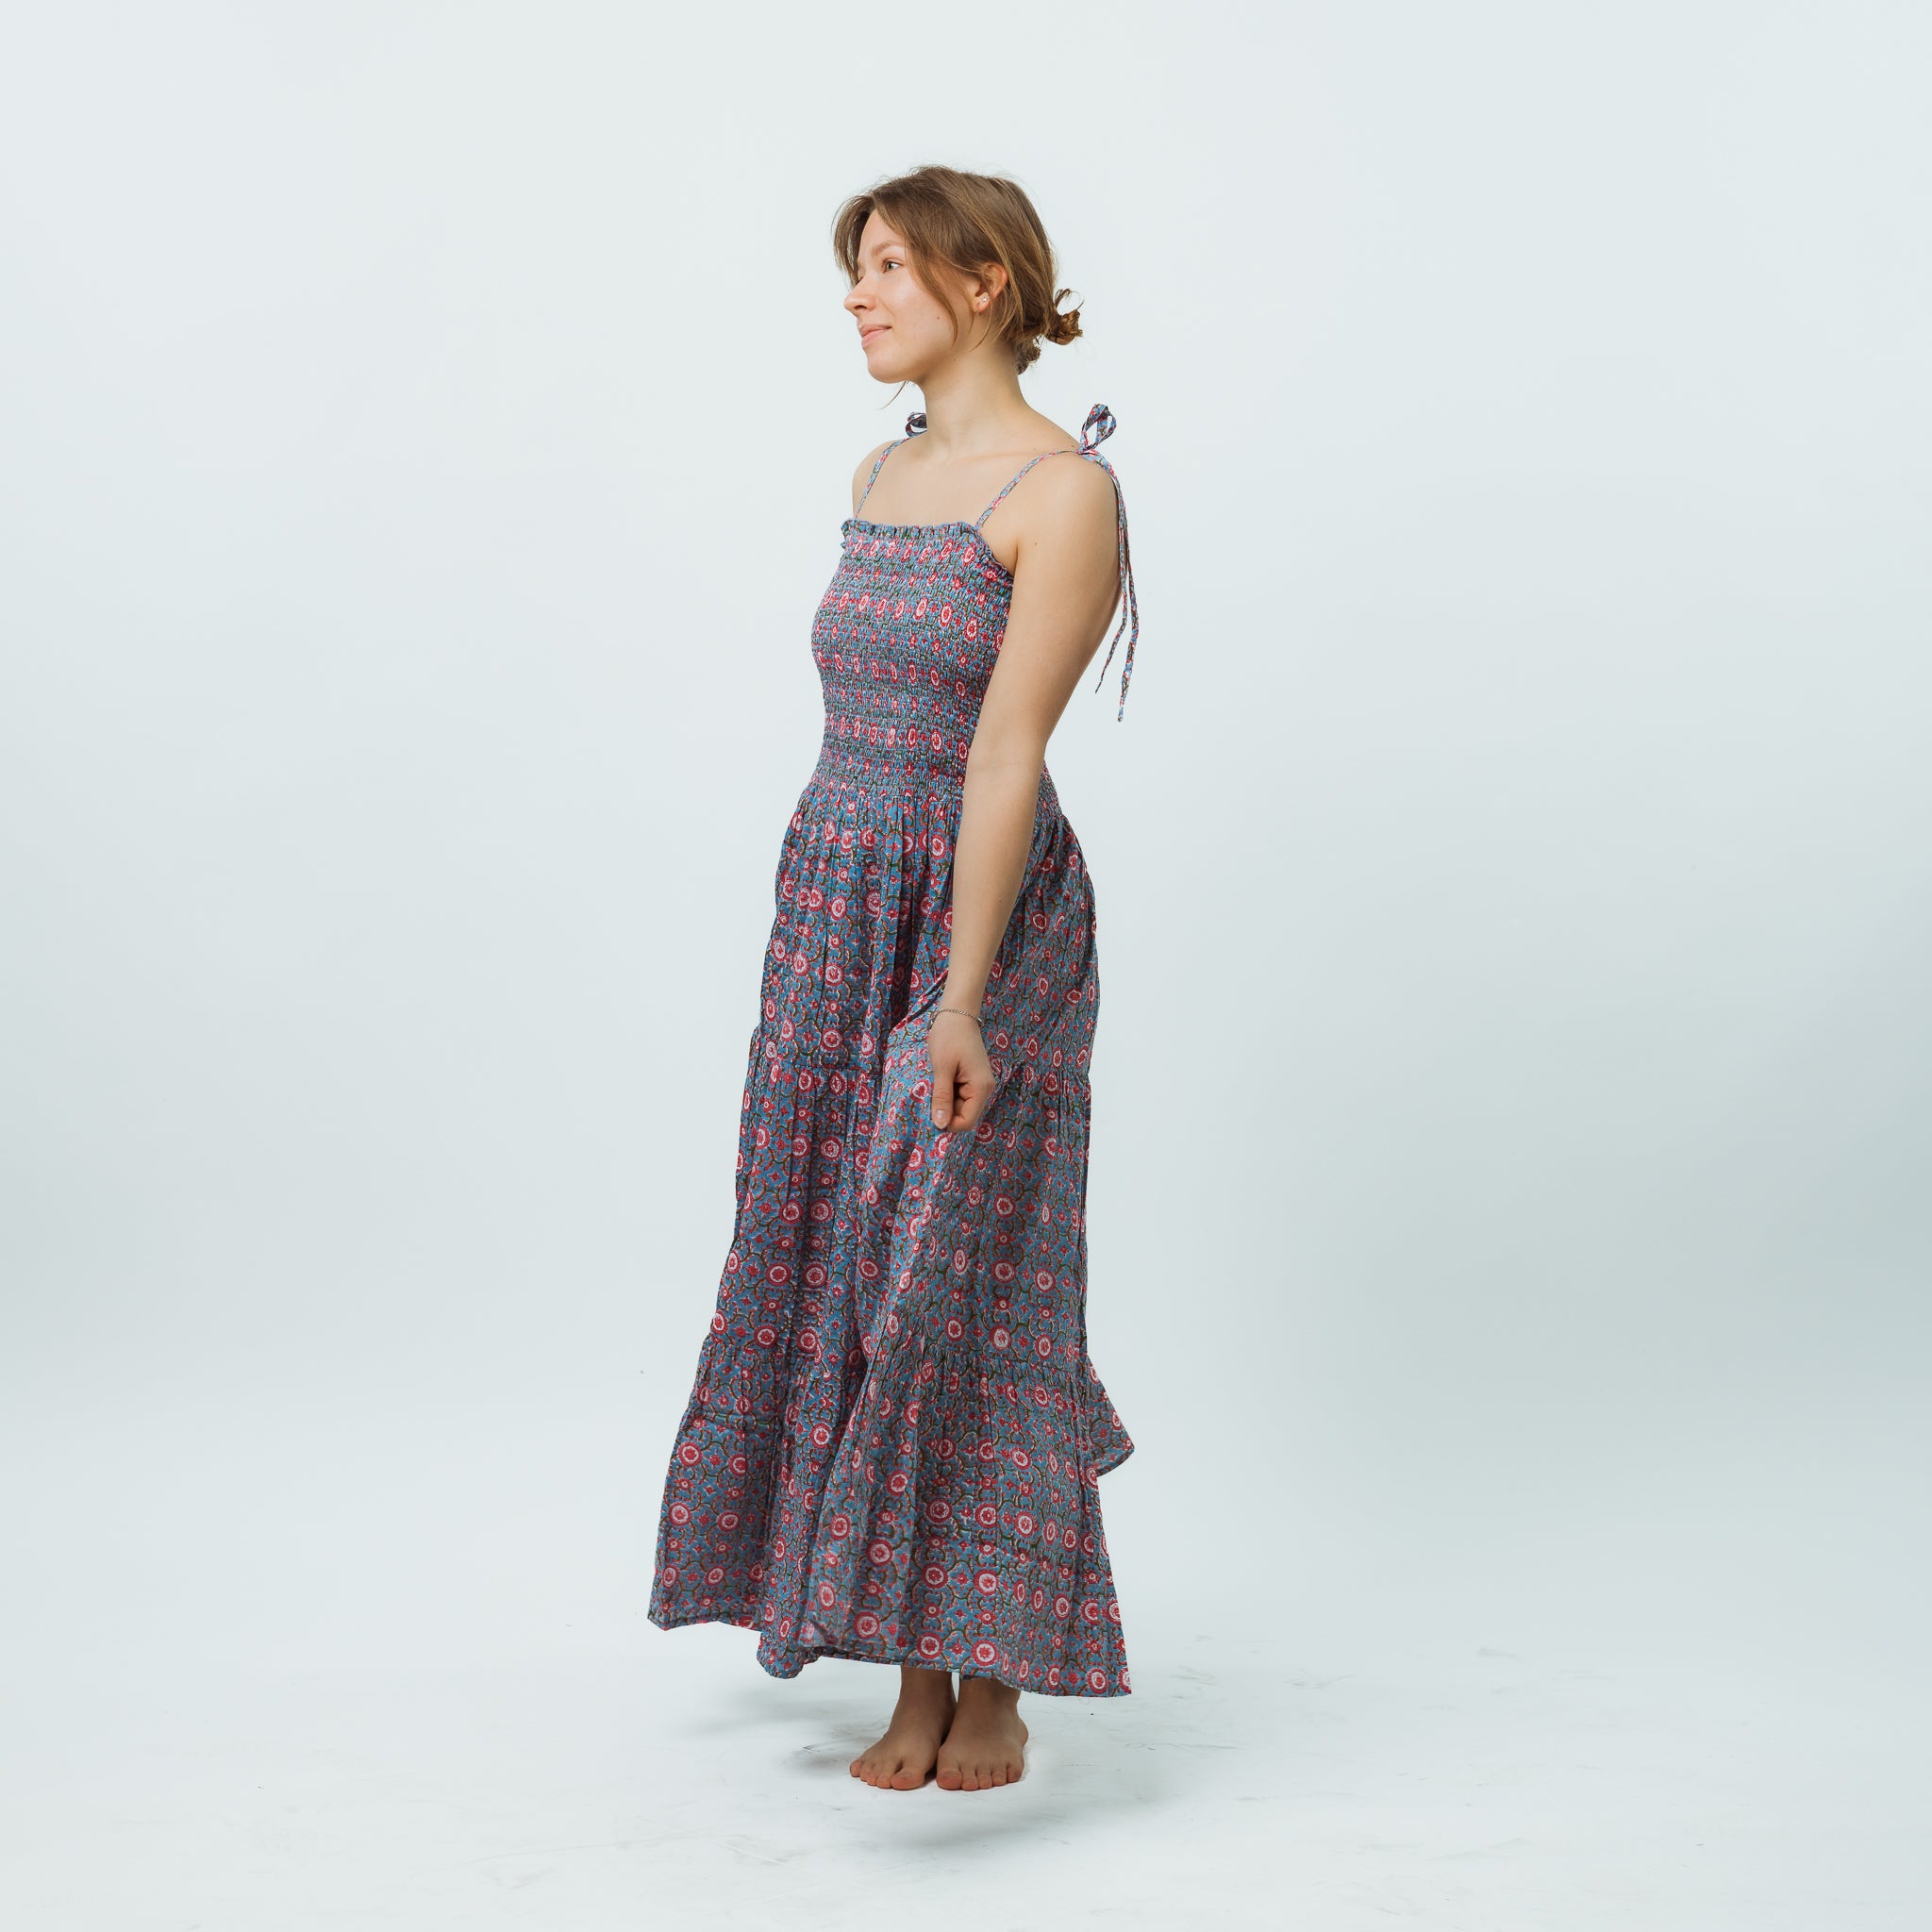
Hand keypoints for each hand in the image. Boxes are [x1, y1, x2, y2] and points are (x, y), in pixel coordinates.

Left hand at [928, 1010, 991, 1131]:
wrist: (957, 1013)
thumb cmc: (949, 1037)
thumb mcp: (942, 1068)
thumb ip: (941, 1098)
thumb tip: (940, 1125)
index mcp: (981, 1088)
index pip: (967, 1122)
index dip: (948, 1124)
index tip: (929, 1114)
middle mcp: (984, 1089)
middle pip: (964, 1116)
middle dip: (945, 1111)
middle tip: (929, 1094)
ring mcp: (979, 1084)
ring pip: (960, 1107)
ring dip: (945, 1101)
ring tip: (934, 1083)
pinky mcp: (972, 1079)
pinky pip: (959, 1096)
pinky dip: (947, 1093)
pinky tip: (939, 1080)